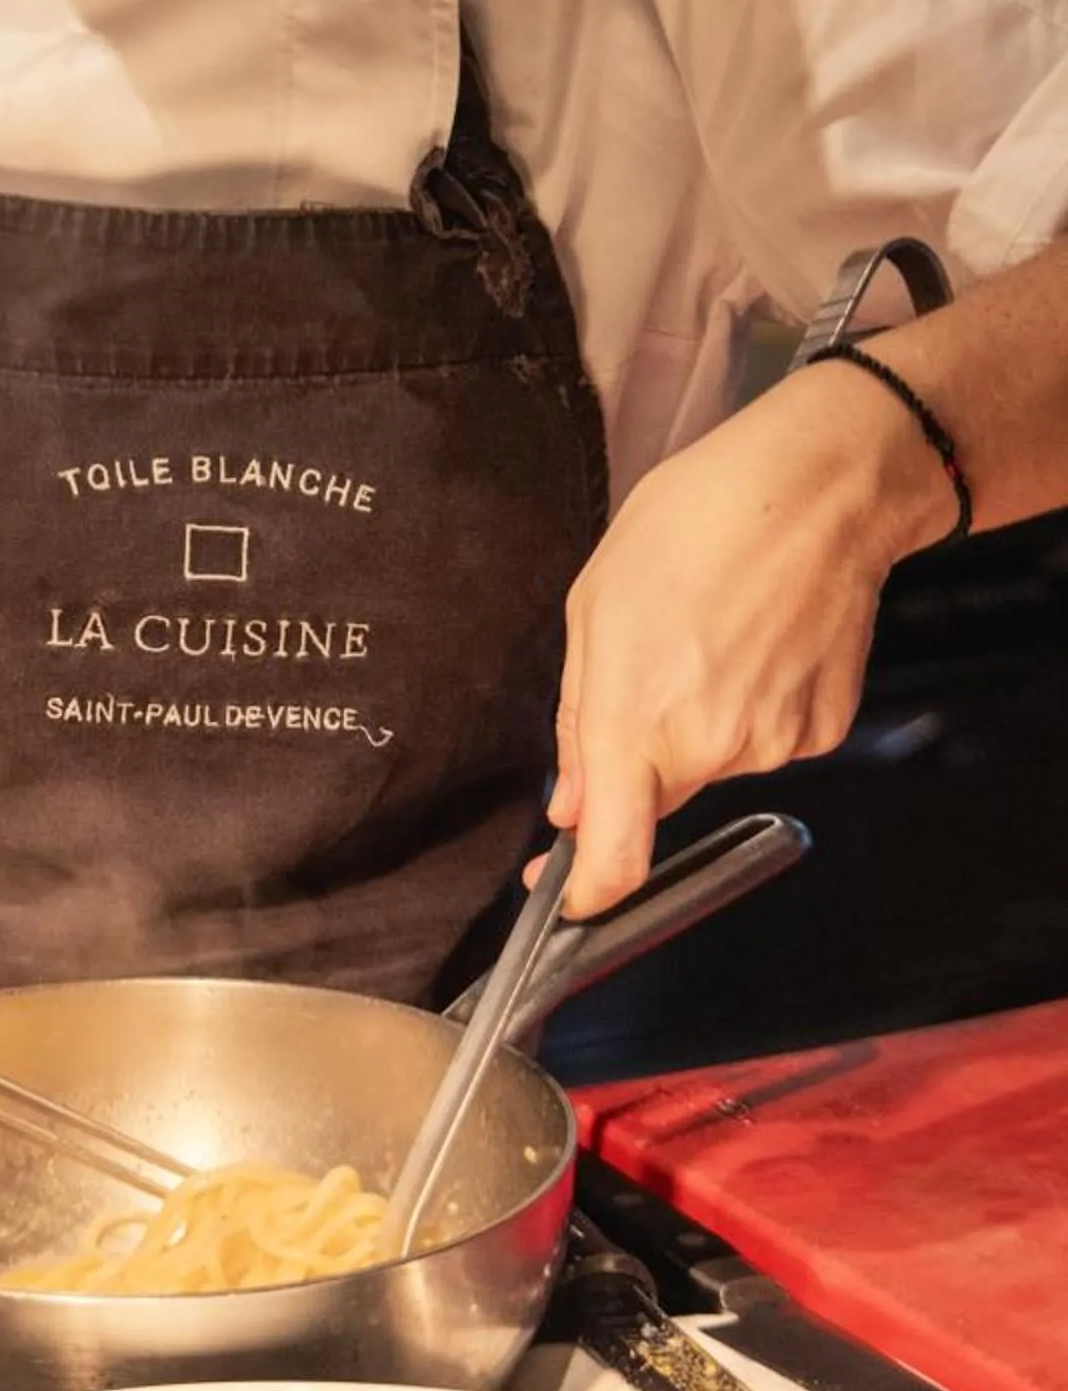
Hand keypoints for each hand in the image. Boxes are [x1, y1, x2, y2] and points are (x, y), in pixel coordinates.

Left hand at [544, 362, 947, 918]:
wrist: (817, 489)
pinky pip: (766, 740)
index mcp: (634, 724)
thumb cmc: (693, 527)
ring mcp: (772, 745)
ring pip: (712, 763)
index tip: (569, 900)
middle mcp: (707, 750)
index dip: (588, 894)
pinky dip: (754, 706)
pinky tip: (758, 642)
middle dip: (640, 756)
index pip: (614, 859)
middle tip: (652, 665)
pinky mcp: (821, 729)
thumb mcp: (593, 609)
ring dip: (700, 720)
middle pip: (657, 793)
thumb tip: (570, 803)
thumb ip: (577, 720)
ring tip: (712, 632)